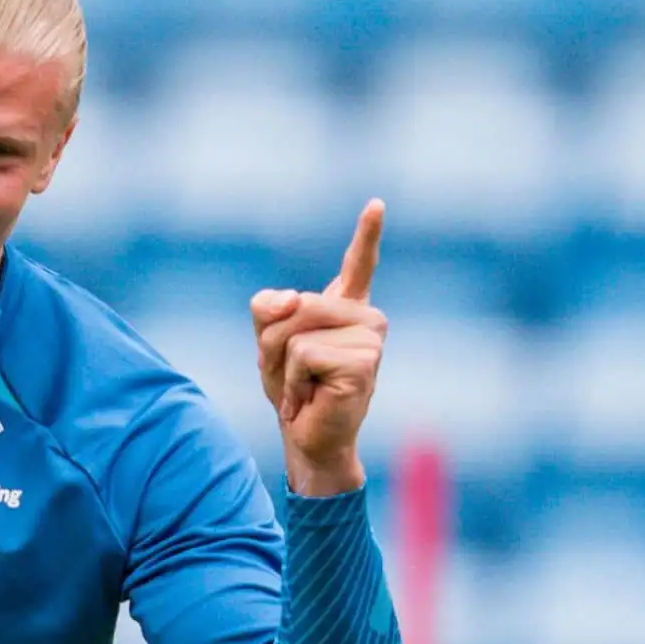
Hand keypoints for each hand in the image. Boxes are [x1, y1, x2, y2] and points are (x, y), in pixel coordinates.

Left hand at [250, 200, 387, 495]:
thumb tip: (290, 300)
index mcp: (346, 308)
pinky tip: (310, 399)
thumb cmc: (293, 391)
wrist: (308, 439)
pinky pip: (303, 355)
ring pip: (294, 331)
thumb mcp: (268, 342)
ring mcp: (370, 338)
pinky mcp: (364, 362)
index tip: (376, 203)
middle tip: (288, 375)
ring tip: (302, 388)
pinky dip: (292, 383)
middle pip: (294, 305)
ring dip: (281, 366)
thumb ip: (268, 309)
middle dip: (272, 343)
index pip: (358, 264)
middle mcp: (366, 318)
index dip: (367, 233)